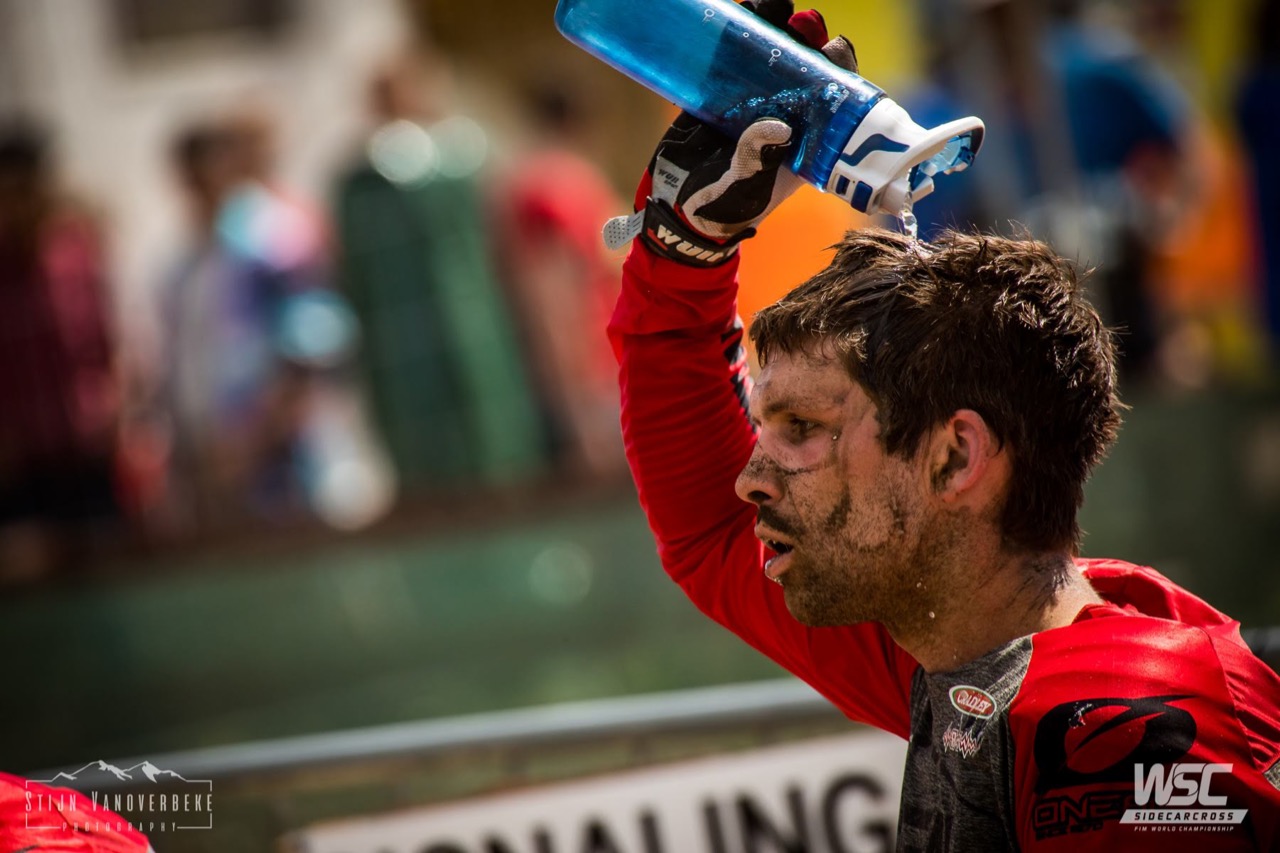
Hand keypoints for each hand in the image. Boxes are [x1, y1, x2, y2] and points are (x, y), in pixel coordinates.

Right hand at [604, 1, 856, 265]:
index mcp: (805, 138)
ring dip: (774, 25)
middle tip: (802, 21)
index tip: (832, 49)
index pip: (832, 95)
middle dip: (807, 37)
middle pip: (805, 64)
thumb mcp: (747, 190)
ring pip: (769, 53)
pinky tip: (739, 10)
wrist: (678, 210)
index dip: (837, 69)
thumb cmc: (724, 209)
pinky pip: (730, 57)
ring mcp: (751, 100)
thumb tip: (779, 127)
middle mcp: (784, 113)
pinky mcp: (719, 93)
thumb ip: (758, 161)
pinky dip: (735, 32)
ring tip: (771, 5)